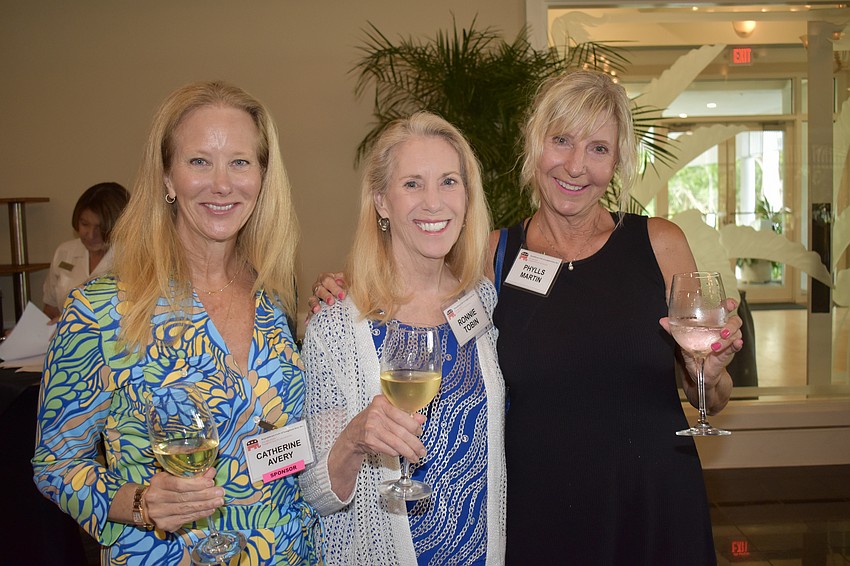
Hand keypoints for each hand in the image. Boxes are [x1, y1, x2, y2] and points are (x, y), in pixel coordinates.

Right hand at [143, 468, 223, 531]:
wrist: (147, 505)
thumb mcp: (175, 476)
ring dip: (205, 506)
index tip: (211, 483)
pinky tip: (210, 510)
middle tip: (221, 493)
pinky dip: (200, 514)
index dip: (196, 484)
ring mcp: (158, 513)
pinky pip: (185, 519)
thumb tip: (211, 472)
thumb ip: (193, 474)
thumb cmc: (165, 487)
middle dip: (205, 495)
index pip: (179, 484)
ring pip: (186, 509)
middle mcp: (155, 498)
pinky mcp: (164, 524)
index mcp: (158, 482)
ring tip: (219, 501)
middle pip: (184, 498)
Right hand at [306, 271, 347, 319]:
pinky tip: (308, 321)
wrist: (344, 295)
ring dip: (314, 305)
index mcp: (326, 278)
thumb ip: (346, 284)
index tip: (342, 295)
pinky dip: (309, 316)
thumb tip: (342, 286)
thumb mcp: (347, 282)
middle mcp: (319, 286)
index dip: (334, 288)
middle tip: (331, 302)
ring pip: (312, 299)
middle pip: (319, 289)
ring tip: (317, 310)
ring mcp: (315, 297)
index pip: (327, 280)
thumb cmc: (346, 287)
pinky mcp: (314, 307)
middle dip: (325, 296)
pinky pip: (310, 312)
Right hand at [338, 395, 426, 462]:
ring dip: (409, 452)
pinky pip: (390, 449)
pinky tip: (400, 454)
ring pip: (397, 443)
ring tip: (415, 456)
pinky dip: (397, 453)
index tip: (420, 432)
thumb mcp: (387, 413)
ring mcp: (372, 428)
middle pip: (402, 431)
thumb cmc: (372, 421)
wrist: (353, 433)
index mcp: (382, 402)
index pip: (404, 415)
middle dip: (415, 443)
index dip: (415, 426)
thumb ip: (405, 414)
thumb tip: (421, 419)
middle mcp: (376, 413)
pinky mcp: (370, 441)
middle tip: (421, 450)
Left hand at [660, 297, 741, 411]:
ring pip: (736, 334)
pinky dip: (736, 345)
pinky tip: (737, 343)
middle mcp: (721, 333)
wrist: (700, 379)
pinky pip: (733, 348)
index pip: (724, 312)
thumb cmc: (694, 359)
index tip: (729, 304)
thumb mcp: (684, 345)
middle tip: (723, 330)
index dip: (728, 305)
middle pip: (735, 321)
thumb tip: (662, 321)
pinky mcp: (725, 356)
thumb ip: (675, 332)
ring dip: (729, 336)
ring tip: (718, 342)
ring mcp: (726, 344)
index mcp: (712, 327)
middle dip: (731, 323)